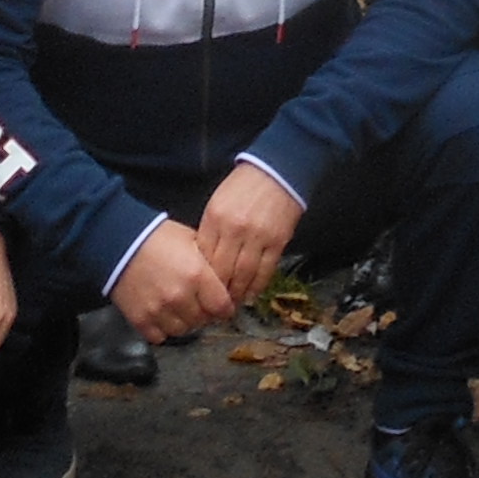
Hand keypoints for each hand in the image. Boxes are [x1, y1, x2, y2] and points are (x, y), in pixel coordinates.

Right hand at [111, 219, 240, 341]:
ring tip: (182, 308)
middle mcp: (180, 296)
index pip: (222, 306)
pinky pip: (160, 336)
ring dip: (186, 322)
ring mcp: (159, 311)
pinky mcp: (140, 320)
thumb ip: (210, 262)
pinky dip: (164, 328)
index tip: (224, 306)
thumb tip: (225, 281)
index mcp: (197, 275)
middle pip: (203, 320)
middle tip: (200, 303)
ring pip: (184, 331)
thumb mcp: (192, 240)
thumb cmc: (158, 237)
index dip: (226, 307)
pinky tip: (164, 314)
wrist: (120, 242)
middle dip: (205, 313)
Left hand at [197, 160, 302, 307]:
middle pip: (222, 271)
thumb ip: (210, 232)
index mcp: (216, 218)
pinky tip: (251, 294)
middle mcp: (235, 229)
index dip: (202, 280)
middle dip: (218, 292)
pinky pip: (266, 270)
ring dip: (237, 293)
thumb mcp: (217, 204)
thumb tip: (205, 263)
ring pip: (244, 275)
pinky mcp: (278, 240)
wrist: (276, 170)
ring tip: (233, 304)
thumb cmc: (242, 187)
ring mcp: (258, 236)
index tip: (200, 293)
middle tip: (214, 307)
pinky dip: (257, 286)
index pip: (205, 258)